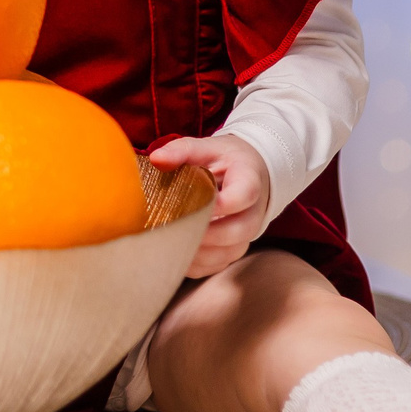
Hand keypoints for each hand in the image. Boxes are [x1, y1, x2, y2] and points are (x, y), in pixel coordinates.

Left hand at [146, 133, 270, 278]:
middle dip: (204, 234)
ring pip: (227, 253)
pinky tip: (174, 252)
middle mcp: (254, 212)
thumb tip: (156, 159)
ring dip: (197, 252)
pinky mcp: (234, 250)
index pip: (243, 196)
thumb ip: (182, 151)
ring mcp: (245, 235)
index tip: (190, 203)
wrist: (248, 173)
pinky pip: (217, 265)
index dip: (219, 204)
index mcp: (250, 181)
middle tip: (173, 228)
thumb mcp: (207, 147)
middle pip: (238, 231)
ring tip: (168, 241)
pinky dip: (195, 264)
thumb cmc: (225, 160)